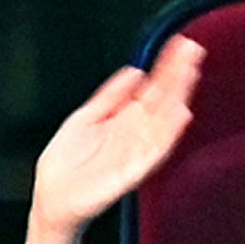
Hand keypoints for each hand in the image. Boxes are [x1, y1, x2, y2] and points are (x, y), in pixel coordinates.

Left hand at [29, 39, 202, 240]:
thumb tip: (134, 70)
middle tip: (192, 50)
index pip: (154, 87)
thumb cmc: (66, 163)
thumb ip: (111, 95)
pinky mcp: (134, 170)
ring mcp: (138, 150)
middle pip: (164, 98)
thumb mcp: (85, 117)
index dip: (167, 66)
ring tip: (190, 72)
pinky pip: (156, 149)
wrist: (51, 197)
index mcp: (126, 118)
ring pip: (165, 119)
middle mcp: (137, 132)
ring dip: (179, 95)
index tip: (181, 45)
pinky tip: (181, 114)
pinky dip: (170, 132)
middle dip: (178, 73)